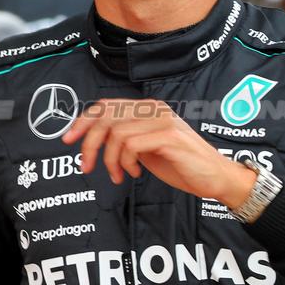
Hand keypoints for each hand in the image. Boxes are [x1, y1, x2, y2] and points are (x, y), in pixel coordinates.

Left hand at [63, 98, 256, 206]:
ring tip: (118, 175)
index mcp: (148, 109)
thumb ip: (125, 139)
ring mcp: (163, 121)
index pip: (106, 106)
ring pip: (116, 133)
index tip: (68, 139)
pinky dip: (125, 162)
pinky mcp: (169, 137)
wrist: (216, 178)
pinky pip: (131, 145)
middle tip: (86, 166)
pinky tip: (135, 173)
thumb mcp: (146, 149)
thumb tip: (94, 140)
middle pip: (106, 118)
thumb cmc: (181, 165)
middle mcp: (155, 109)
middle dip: (89, 144)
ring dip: (110, 159)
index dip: (83, 120)